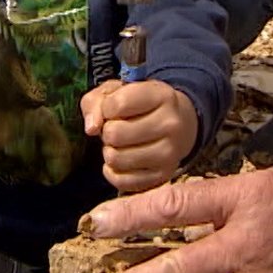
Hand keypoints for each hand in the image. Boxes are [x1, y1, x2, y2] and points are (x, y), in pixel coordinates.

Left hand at [82, 80, 198, 191]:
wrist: (181, 125)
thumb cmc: (142, 105)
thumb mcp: (119, 91)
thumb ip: (96, 102)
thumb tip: (91, 128)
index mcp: (162, 96)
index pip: (118, 104)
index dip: (106, 108)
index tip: (115, 109)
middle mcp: (171, 124)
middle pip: (114, 134)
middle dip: (108, 132)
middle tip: (117, 129)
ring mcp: (170, 153)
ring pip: (116, 159)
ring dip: (110, 152)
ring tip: (120, 144)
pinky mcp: (163, 176)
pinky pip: (122, 181)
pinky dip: (113, 172)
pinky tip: (120, 161)